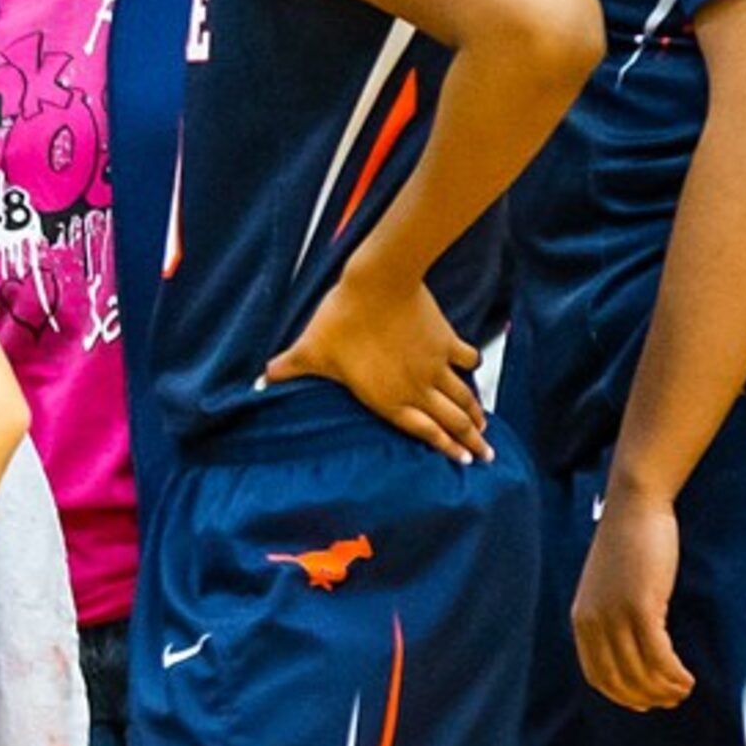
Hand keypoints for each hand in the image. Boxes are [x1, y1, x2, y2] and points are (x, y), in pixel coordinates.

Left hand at [265, 265, 489, 463]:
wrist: (378, 283)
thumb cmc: (341, 320)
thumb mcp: (310, 350)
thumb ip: (287, 369)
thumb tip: (259, 381)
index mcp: (388, 399)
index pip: (423, 432)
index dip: (444, 448)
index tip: (463, 462)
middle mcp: (417, 388)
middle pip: (452, 421)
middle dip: (471, 441)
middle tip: (486, 455)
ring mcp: (435, 365)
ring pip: (463, 397)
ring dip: (476, 413)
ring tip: (485, 428)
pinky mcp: (445, 339)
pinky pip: (465, 359)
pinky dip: (471, 367)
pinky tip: (473, 371)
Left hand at [573, 481, 694, 710]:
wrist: (634, 509)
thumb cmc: (628, 545)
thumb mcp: (609, 586)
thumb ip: (612, 615)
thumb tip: (633, 648)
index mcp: (581, 619)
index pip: (596, 675)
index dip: (622, 695)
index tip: (645, 703)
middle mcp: (592, 622)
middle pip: (619, 680)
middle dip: (647, 697)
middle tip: (672, 701)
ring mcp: (614, 616)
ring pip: (640, 672)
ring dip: (665, 689)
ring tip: (684, 691)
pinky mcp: (640, 608)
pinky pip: (658, 656)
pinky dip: (674, 674)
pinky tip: (688, 678)